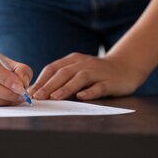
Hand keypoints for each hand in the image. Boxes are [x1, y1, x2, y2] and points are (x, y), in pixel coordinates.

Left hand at [27, 52, 145, 100]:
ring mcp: (98, 72)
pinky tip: (82, 97)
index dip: (41, 80)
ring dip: (66, 88)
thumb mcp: (78, 70)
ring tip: (54, 97)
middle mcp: (84, 63)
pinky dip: (90, 91)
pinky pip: (100, 86)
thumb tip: (40, 91)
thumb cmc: (97, 72)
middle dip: (49, 85)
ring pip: (80, 78)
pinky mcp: (111, 81)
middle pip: (63, 73)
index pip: (53, 68)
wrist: (126, 66)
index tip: (31, 91)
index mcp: (73, 60)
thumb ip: (63, 77)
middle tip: (38, 97)